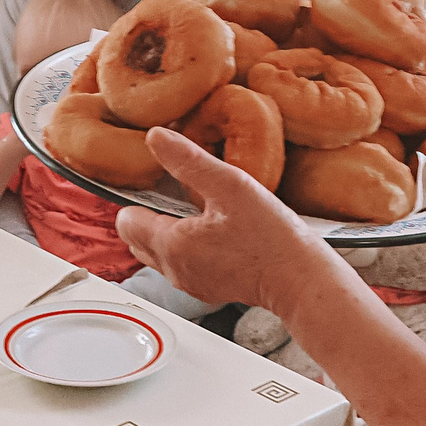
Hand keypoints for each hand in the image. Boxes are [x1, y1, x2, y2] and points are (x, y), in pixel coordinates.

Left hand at [115, 129, 331, 309]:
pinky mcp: (207, 288)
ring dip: (168, 230)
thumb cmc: (271, 237)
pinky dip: (187, 247)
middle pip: (136, 238)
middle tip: (179, 193)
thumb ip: (188, 161)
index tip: (159, 181)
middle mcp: (173, 269)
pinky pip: (181, 264)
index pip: (125, 221)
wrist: (300, 279)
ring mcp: (189, 282)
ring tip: (200, 211)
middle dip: (150, 213)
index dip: (137, 197)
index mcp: (171, 244)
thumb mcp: (230, 186)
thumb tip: (156, 137)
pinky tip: (215, 231)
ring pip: (158, 252)